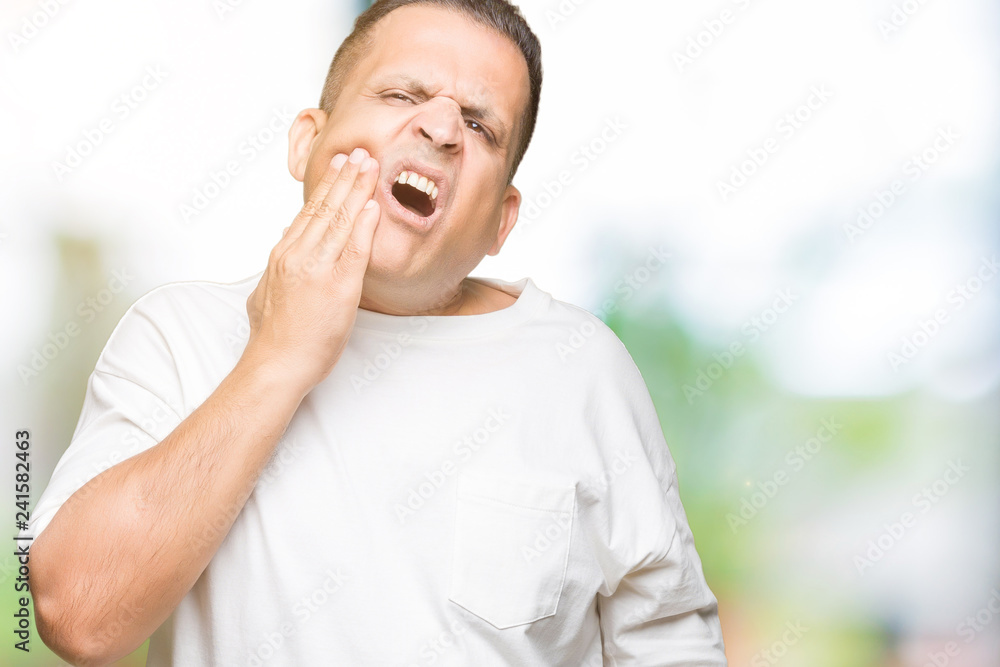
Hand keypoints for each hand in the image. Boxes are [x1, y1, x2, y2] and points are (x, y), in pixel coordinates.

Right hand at [243, 147, 380, 394]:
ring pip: (340, 220)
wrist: (276, 364)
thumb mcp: (264, 292)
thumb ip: (277, 265)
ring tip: (371, 166)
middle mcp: (298, 255)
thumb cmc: (272, 337)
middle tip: (361, 153)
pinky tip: (373, 206)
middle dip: (346, 177)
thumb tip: (283, 242)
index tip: (340, 167)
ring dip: (358, 190)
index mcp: (282, 255)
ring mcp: (317, 269)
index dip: (327, 187)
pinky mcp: (338, 287)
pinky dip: (365, 225)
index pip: (308, 212)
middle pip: (325, 207)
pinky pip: (355, 248)